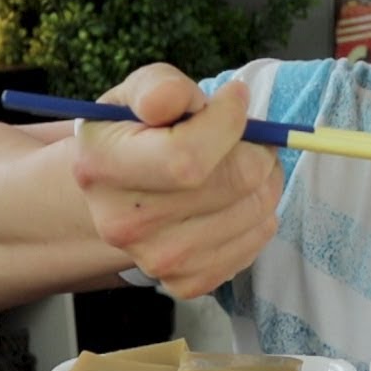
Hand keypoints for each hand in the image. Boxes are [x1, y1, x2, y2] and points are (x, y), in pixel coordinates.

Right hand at [72, 63, 283, 298]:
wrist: (121, 192)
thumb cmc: (139, 132)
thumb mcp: (140, 93)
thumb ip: (159, 87)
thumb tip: (178, 98)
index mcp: (103, 166)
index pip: (187, 156)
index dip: (229, 121)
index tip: (235, 98)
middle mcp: (123, 223)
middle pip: (234, 182)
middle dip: (258, 150)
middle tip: (253, 137)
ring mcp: (156, 260)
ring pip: (255, 213)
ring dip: (267, 181)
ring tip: (246, 165)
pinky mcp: (186, 283)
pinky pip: (254, 244)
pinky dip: (259, 217)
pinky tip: (237, 200)